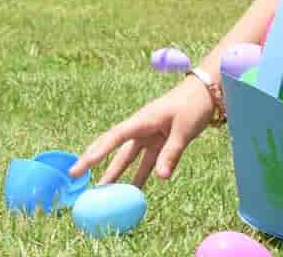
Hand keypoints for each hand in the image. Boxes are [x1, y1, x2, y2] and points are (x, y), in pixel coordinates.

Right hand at [68, 76, 216, 187]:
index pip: (113, 138)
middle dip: (95, 161)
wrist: (206, 92)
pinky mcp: (160, 141)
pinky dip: (140, 174)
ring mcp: (149, 135)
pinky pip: (146, 161)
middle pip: (113, 147)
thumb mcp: (183, 130)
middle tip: (77, 176)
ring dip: (117, 173)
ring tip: (103, 190)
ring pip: (128, 157)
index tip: (80, 167)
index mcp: (141, 120)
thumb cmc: (193, 105)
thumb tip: (160, 178)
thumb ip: (171, 154)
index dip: (96, 153)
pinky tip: (134, 190)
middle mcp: (140, 128)